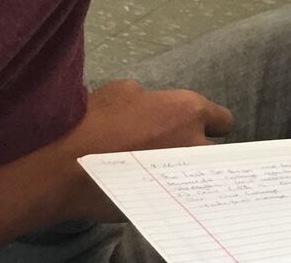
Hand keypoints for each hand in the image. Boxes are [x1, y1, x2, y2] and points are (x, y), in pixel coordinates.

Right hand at [52, 80, 233, 221]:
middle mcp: (196, 142)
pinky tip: (147, 186)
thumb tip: (150, 102)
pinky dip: (167, 190)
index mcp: (189, 111)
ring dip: (183, 171)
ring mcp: (184, 175)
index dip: (208, 123)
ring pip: (197, 173)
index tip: (193, 128)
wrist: (68, 167)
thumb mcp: (122, 91)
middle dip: (195, 148)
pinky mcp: (168, 200)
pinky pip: (177, 193)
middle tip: (169, 149)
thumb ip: (149, 96)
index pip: (223, 120)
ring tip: (156, 170)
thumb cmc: (94, 122)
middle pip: (211, 149)